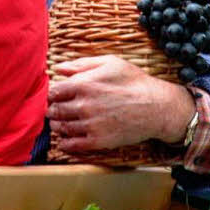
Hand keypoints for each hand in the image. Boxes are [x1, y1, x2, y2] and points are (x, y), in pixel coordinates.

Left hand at [48, 55, 194, 151]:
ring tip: (61, 123)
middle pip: (55, 111)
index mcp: (83, 84)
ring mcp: (90, 125)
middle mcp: (83, 105)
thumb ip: (82, 64)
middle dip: (53, 110)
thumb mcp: (110, 63)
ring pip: (61, 128)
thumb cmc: (135, 82)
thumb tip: (59, 69)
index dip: (53, 94)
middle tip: (55, 110)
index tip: (56, 96)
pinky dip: (65, 143)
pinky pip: (72, 145)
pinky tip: (65, 140)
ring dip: (57, 126)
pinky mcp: (98, 141)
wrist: (157, 106)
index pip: (53, 92)